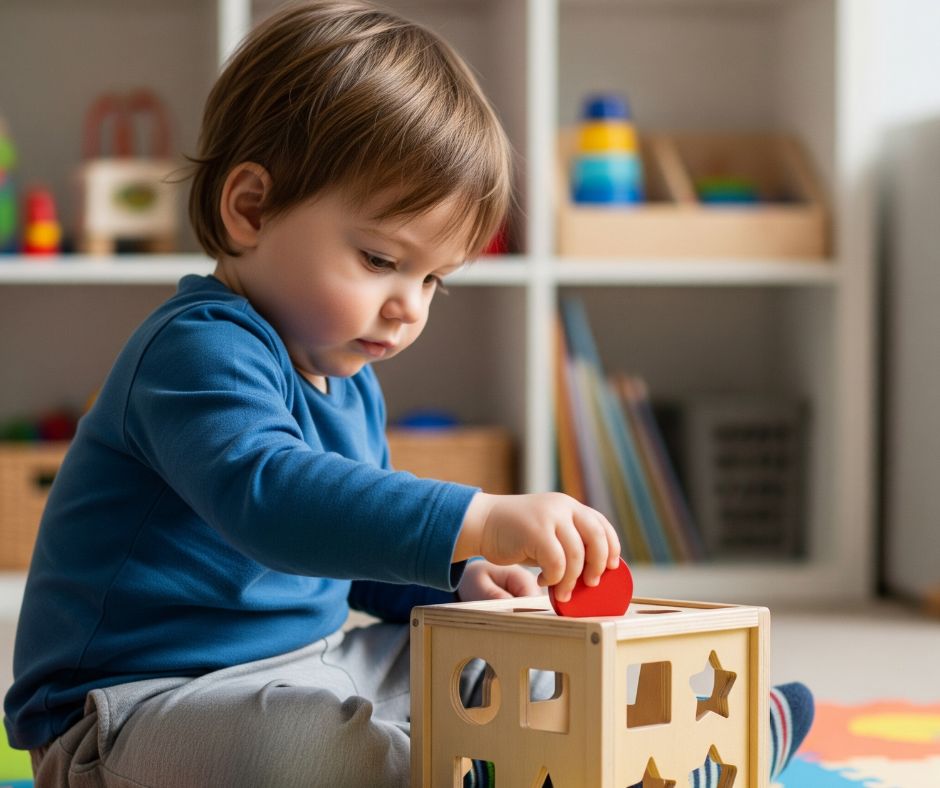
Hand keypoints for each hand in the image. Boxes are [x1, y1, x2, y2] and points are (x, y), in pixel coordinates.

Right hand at [455, 492, 620, 603]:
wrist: (482, 523)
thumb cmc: (516, 534)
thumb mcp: (548, 531)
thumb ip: (569, 541)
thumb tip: (593, 569)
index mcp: (569, 505)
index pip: (602, 524)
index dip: (612, 547)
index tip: (612, 567)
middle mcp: (563, 506)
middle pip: (597, 538)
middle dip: (598, 565)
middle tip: (591, 583)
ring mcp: (549, 516)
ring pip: (577, 555)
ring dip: (572, 580)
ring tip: (562, 592)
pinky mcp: (536, 531)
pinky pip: (557, 562)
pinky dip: (554, 578)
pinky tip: (542, 580)